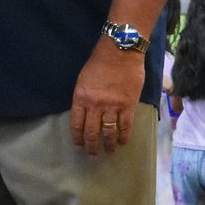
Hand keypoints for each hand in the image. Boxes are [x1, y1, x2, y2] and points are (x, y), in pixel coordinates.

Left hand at [70, 39, 144, 156]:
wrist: (121, 51)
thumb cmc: (100, 62)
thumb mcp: (84, 79)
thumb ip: (84, 97)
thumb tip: (86, 113)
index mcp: (81, 97)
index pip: (77, 124)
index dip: (78, 138)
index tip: (80, 145)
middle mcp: (95, 105)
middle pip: (92, 132)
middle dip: (92, 146)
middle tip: (94, 154)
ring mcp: (112, 106)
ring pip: (109, 132)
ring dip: (108, 144)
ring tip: (109, 151)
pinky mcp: (128, 105)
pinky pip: (125, 126)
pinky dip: (123, 136)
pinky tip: (122, 142)